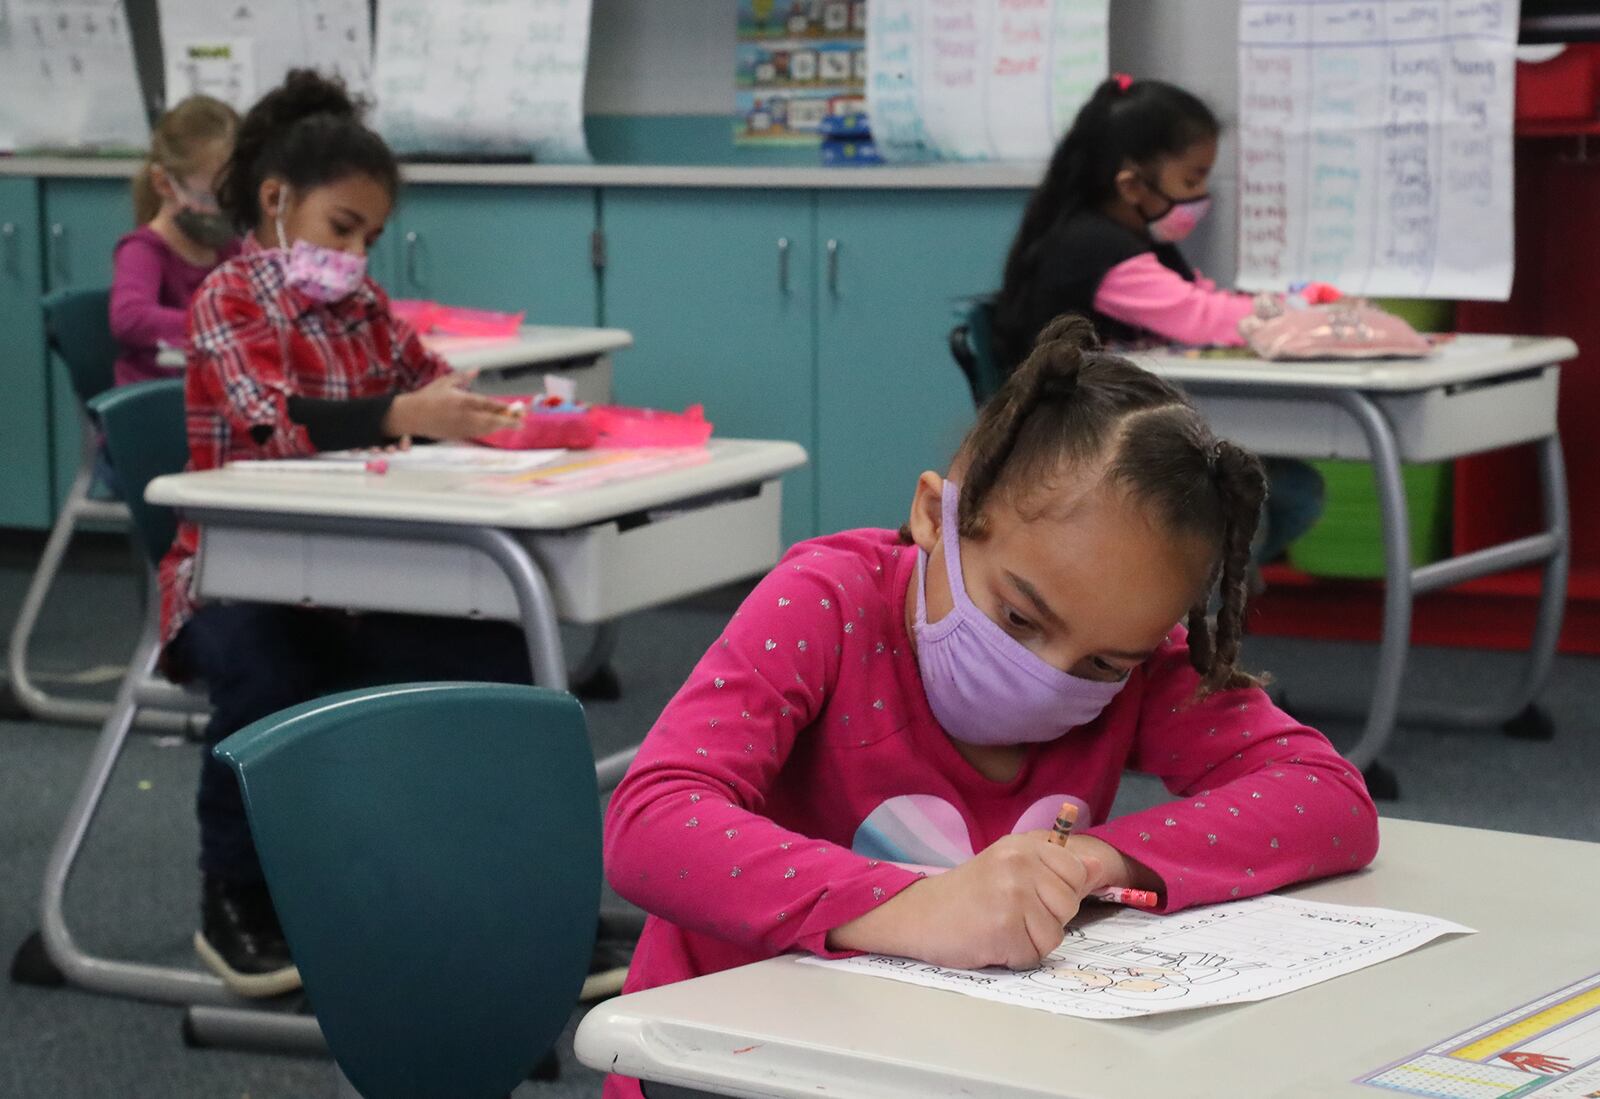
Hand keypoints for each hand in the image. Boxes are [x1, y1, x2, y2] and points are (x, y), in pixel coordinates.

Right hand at [383, 371, 521, 440]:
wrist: (411, 416)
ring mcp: (461, 427)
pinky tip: (494, 427)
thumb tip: (476, 370)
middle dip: (508, 421)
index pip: (488, 404)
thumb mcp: (445, 382)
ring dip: (499, 426)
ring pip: (486, 429)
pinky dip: (488, 431)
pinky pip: (477, 434)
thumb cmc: (428, 396)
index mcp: (462, 400)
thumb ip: (463, 377)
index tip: (514, 408)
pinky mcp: (457, 435)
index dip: (503, 408)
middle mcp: (464, 416)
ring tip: (511, 423)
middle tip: (522, 422)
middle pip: (491, 420)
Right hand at [827, 833, 1102, 970]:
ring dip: (1030, 942)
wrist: (916, 914)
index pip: (1077, 873)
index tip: (1029, 895)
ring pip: (1054, 935)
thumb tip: (1096, 866)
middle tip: (1008, 913)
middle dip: (1044, 919)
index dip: (1058, 893)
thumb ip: (1052, 865)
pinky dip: (1013, 958)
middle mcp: (1020, 863)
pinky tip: (989, 942)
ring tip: (999, 928)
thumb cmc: (966, 894)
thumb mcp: (1009, 864)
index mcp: (1024, 844)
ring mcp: (1012, 894)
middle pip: (1069, 907)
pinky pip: (1033, 956)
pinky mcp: (1003, 927)